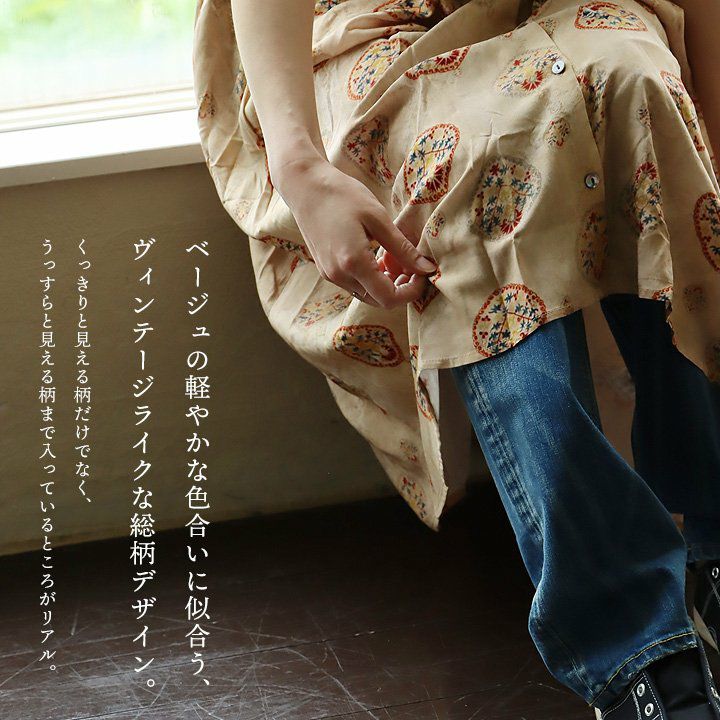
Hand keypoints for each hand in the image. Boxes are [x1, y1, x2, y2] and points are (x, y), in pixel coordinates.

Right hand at [272, 156, 437, 308]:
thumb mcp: (378, 218)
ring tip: (393, 256)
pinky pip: (355, 285)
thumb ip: (403, 248)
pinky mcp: (326, 270)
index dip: (411, 292)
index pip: (389, 298)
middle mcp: (339, 276)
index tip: (423, 273)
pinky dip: (371, 278)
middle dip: (400, 288)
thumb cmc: (342, 194)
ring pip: (366, 294)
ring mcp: (330, 275)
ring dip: (385, 283)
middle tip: (410, 263)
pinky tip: (377, 256)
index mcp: (353, 263)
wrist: (304, 186)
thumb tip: (427, 269)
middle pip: (378, 301)